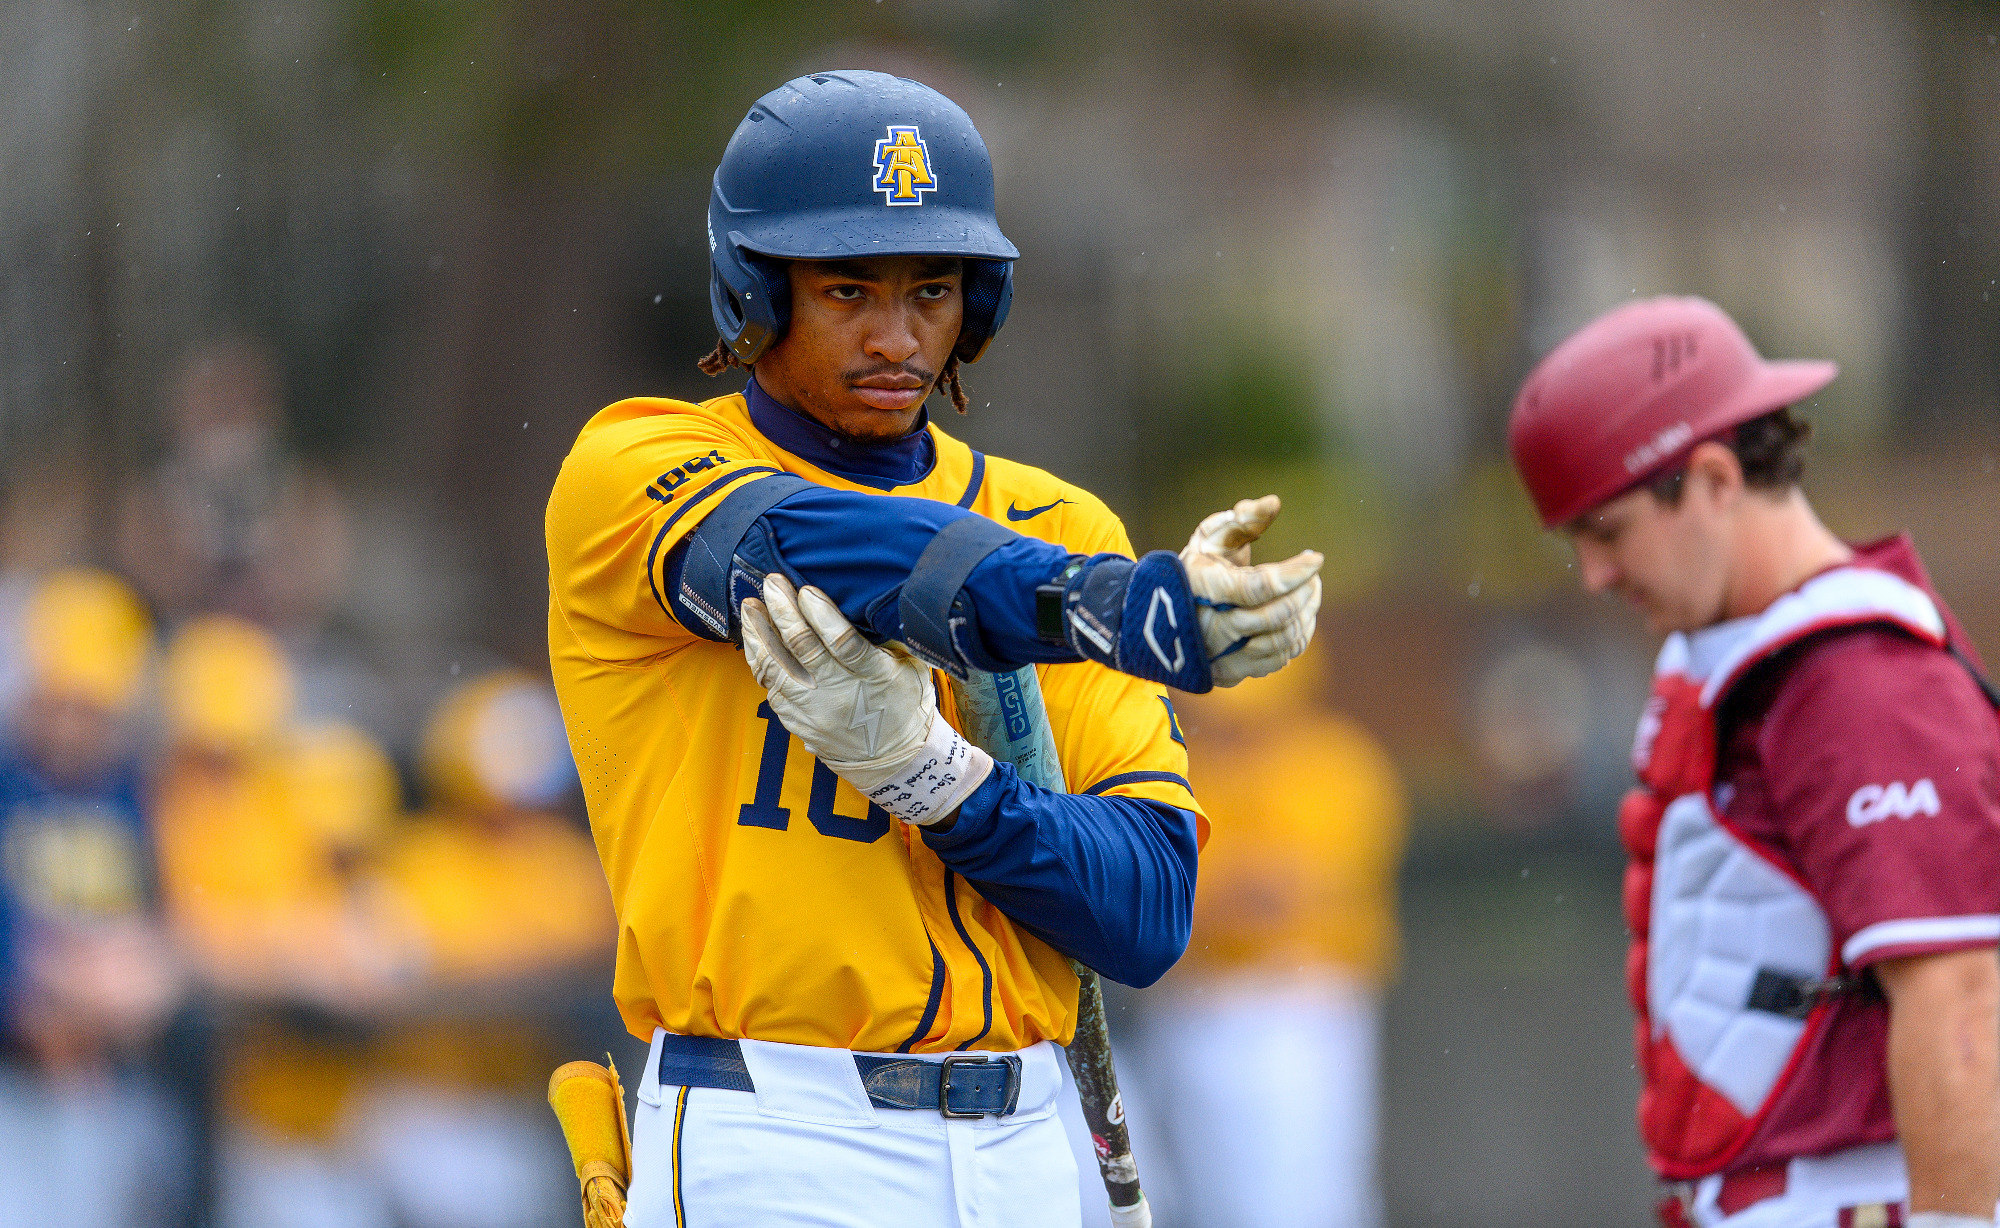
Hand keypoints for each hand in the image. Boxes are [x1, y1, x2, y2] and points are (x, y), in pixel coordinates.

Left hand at [741, 575, 991, 824]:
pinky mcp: (797, 722)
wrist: (894, 761)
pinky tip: (755, 639)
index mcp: (875, 677)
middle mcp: (840, 695)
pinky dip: (760, 659)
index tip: (806, 590)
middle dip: (783, 611)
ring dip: (759, 634)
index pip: (843, 643)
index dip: (821, 614)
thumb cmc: (906, 704)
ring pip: (776, 668)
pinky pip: (771, 687)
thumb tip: (864, 599)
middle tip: (771, 584)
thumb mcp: (913, 668)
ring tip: (751, 606)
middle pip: (803, 649)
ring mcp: (814, 711)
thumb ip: (891, 638)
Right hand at [1180, 495, 1322, 685]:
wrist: (1159, 619)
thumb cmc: (1194, 570)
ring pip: (1280, 640)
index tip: (1316, 558)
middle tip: (1313, 574)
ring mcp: (1221, 653)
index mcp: (1205, 588)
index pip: (1258, 587)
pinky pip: (1279, 658)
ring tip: (1310, 590)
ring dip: (1305, 614)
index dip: (1293, 573)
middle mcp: (1211, 626)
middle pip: (1274, 616)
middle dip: (1304, 592)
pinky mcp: (1231, 671)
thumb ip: (1240, 520)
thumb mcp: (1209, 539)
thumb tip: (1273, 502)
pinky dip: (1297, 636)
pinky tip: (1300, 615)